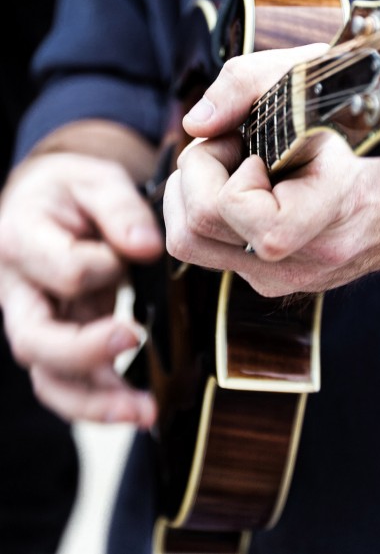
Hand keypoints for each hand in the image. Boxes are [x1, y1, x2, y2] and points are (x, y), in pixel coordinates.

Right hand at [0, 150, 161, 424]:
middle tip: (132, 341)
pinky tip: (137, 408)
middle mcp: (18, 291)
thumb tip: (147, 247)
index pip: (68, 270)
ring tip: (145, 412)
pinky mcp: (58, 339)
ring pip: (49, 377)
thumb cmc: (70, 192)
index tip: (137, 247)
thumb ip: (120, 209)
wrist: (46, 206)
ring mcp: (36, 322)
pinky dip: (101, 401)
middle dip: (85, 353)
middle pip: (35, 341)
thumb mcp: (95, 180)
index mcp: (23, 240)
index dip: (108, 265)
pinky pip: (68, 382)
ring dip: (95, 401)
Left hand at [164, 45, 379, 295]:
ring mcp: (280, 279)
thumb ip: (245, 84)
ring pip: (187, 243)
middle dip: (197, 171)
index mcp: (327, 214)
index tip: (259, 150)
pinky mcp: (264, 281)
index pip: (251, 222)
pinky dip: (204, 206)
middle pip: (195, 231)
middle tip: (232, 144)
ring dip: (190, 190)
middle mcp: (301, 261)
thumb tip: (195, 124)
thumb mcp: (309, 80)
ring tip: (230, 165)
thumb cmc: (354, 129)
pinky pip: (203, 247)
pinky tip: (239, 188)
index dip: (235, 177)